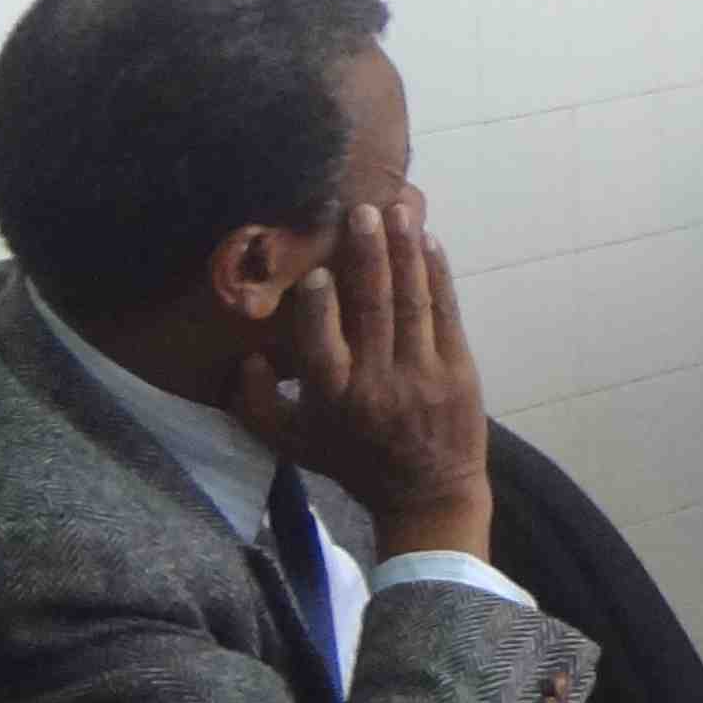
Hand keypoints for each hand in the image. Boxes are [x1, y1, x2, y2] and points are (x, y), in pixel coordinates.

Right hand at [230, 196, 491, 558]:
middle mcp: (378, 385)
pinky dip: (437, 276)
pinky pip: (445, 315)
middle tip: (360, 211)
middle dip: (367, 256)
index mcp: (332, 400)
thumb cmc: (353, 461)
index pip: (321, 345)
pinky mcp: (458, 371)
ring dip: (404, 253)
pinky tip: (429, 242)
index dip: (319, 307)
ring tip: (397, 211)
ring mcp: (423, 376)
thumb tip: (244, 357)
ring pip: (411, 304)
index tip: (316, 271)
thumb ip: (255, 405)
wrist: (428, 492)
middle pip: (372, 310)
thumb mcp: (292, 444)